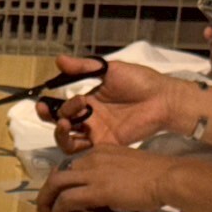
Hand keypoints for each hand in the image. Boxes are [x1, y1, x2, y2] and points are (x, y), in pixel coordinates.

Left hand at [35, 147, 177, 211]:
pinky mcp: (97, 190)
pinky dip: (59, 210)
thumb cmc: (156, 174)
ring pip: (56, 183)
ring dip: (46, 201)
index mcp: (101, 151)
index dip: (61, 179)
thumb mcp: (127, 166)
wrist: (168, 177)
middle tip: (44, 206)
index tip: (58, 192)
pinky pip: (68, 199)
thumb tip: (105, 190)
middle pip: (58, 172)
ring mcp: (94, 173)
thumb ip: (111, 173)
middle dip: (46, 190)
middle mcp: (93, 158)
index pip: (71, 163)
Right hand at [36, 57, 181, 152]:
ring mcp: (96, 133)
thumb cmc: (140, 81)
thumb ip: (84, 67)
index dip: (51, 106)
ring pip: (67, 141)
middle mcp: (88, 119)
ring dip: (60, 133)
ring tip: (66, 123)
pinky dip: (75, 145)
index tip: (48, 99)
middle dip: (51, 118)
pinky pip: (83, 151)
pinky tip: (79, 132)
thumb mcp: (109, 69)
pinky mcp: (105, 144)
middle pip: (60, 125)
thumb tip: (58, 60)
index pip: (61, 107)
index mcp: (87, 102)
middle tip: (55, 111)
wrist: (162, 98)